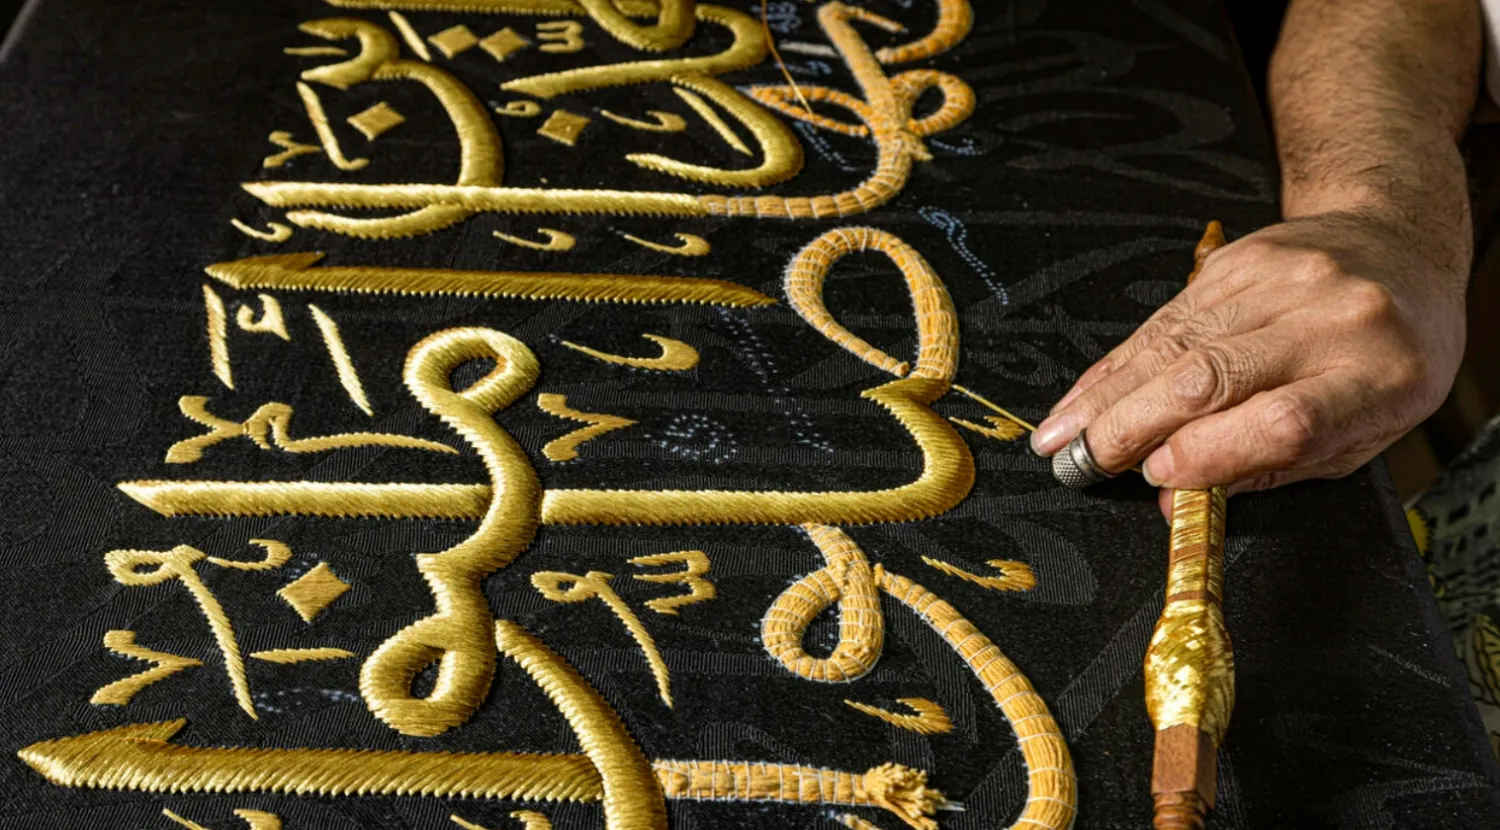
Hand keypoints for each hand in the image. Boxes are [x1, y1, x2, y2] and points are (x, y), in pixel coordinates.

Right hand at [1030, 211, 1466, 511]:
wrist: (1399, 243)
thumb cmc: (1386, 358)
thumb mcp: (1362, 432)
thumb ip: (1273, 467)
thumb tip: (1176, 498)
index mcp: (1379, 377)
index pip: (1285, 421)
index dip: (1210, 453)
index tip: (1156, 478)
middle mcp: (1332, 317)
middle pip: (1212, 377)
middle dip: (1130, 426)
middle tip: (1079, 465)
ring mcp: (1283, 279)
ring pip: (1173, 344)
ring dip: (1106, 396)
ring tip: (1060, 435)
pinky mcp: (1238, 258)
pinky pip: (1164, 317)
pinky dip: (1118, 361)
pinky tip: (1086, 392)